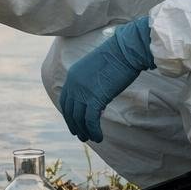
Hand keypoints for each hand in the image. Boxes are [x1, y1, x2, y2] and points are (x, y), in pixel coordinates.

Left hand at [59, 16, 154, 141]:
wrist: (125, 50)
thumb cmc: (116, 58)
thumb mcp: (97, 71)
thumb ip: (91, 87)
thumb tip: (97, 107)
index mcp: (72, 76)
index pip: (65, 100)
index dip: (69, 114)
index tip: (74, 122)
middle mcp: (74, 84)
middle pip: (69, 111)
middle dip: (74, 125)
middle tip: (80, 135)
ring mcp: (83, 92)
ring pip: (79, 118)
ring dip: (84, 131)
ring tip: (90, 138)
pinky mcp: (95, 98)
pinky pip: (91, 120)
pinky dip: (93, 131)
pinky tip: (99, 137)